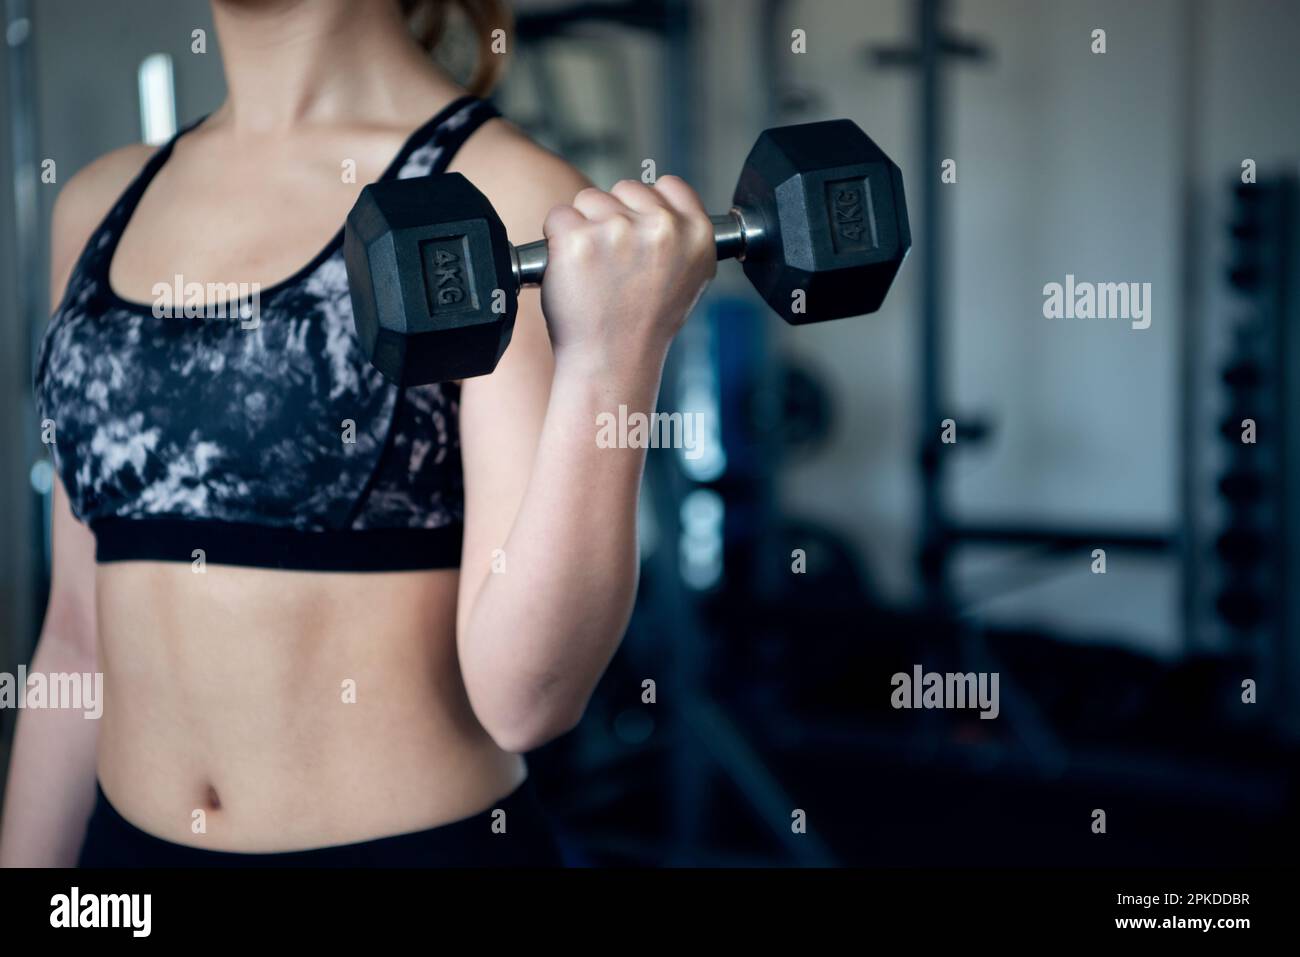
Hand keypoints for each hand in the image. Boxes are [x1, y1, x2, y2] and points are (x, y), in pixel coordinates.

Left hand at [540, 176, 716, 374]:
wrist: (612, 361)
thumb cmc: (644, 325)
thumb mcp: (690, 278)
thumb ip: (682, 235)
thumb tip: (664, 203)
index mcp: (696, 234)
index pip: (669, 186)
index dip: (647, 206)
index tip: (638, 233)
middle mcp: (662, 227)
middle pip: (625, 189)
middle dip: (614, 217)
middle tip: (613, 263)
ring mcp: (619, 230)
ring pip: (589, 199)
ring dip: (584, 227)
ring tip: (594, 270)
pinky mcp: (578, 239)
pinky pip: (558, 216)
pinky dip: (556, 239)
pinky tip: (573, 269)